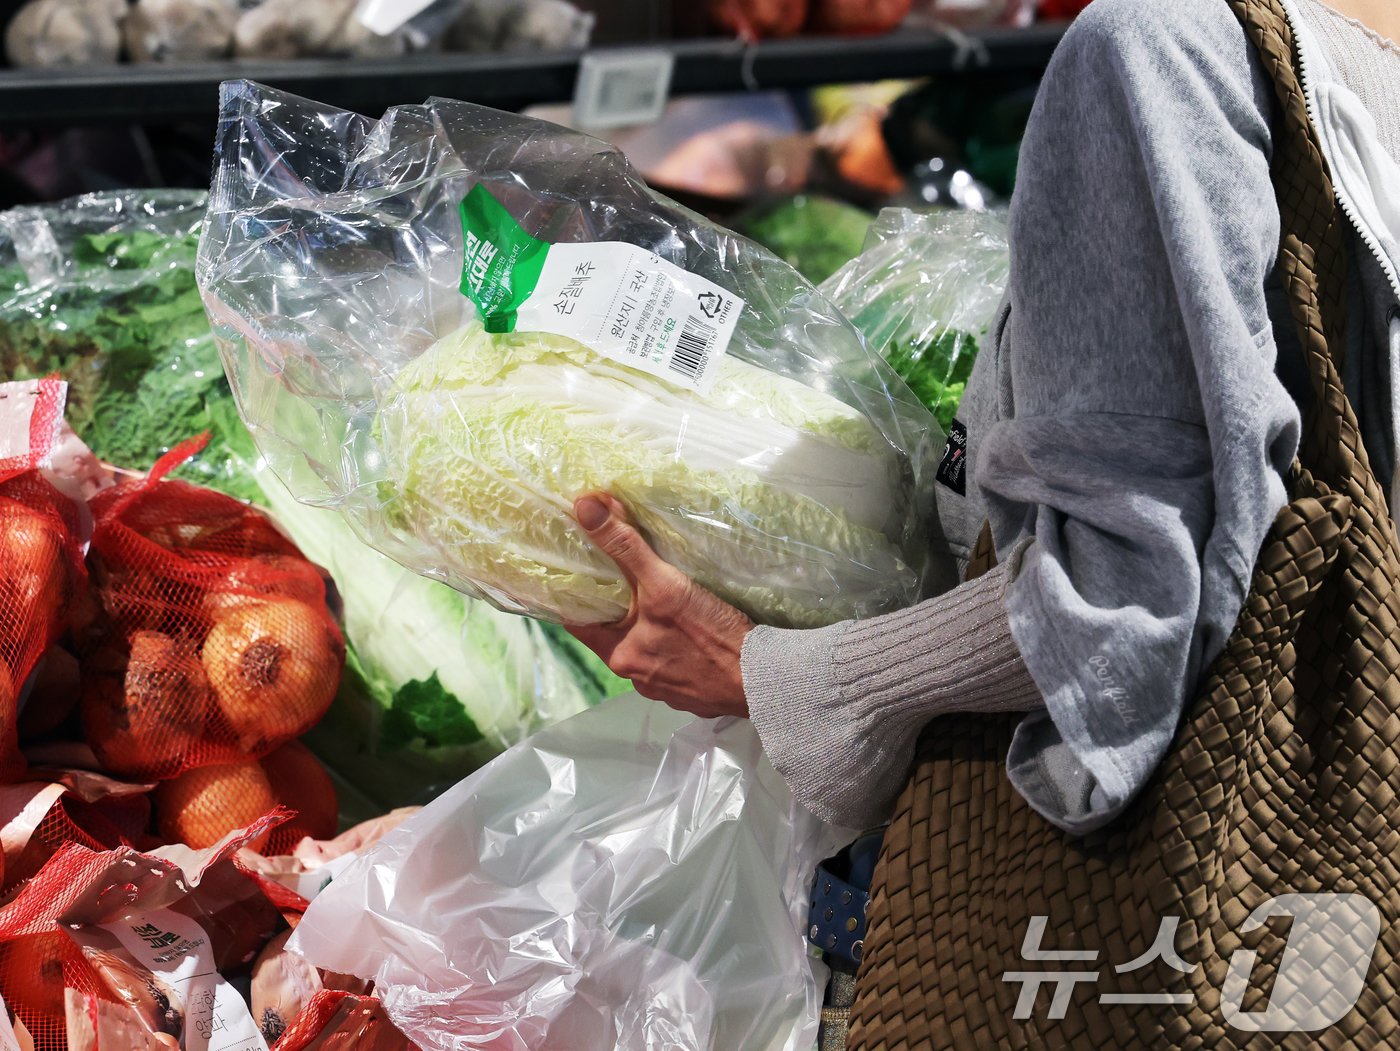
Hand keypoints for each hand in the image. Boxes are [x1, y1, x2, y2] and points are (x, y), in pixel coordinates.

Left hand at [566, 493, 752, 718]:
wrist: (763, 680)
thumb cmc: (710, 635)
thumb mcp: (664, 585)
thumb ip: (624, 547)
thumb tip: (585, 507)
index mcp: (619, 656)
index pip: (579, 622)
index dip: (575, 593)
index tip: (578, 567)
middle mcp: (636, 677)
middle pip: (613, 634)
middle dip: (617, 605)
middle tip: (623, 571)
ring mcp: (666, 687)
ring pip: (645, 648)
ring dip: (648, 626)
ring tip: (659, 594)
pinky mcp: (693, 691)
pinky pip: (674, 661)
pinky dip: (676, 643)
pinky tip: (691, 626)